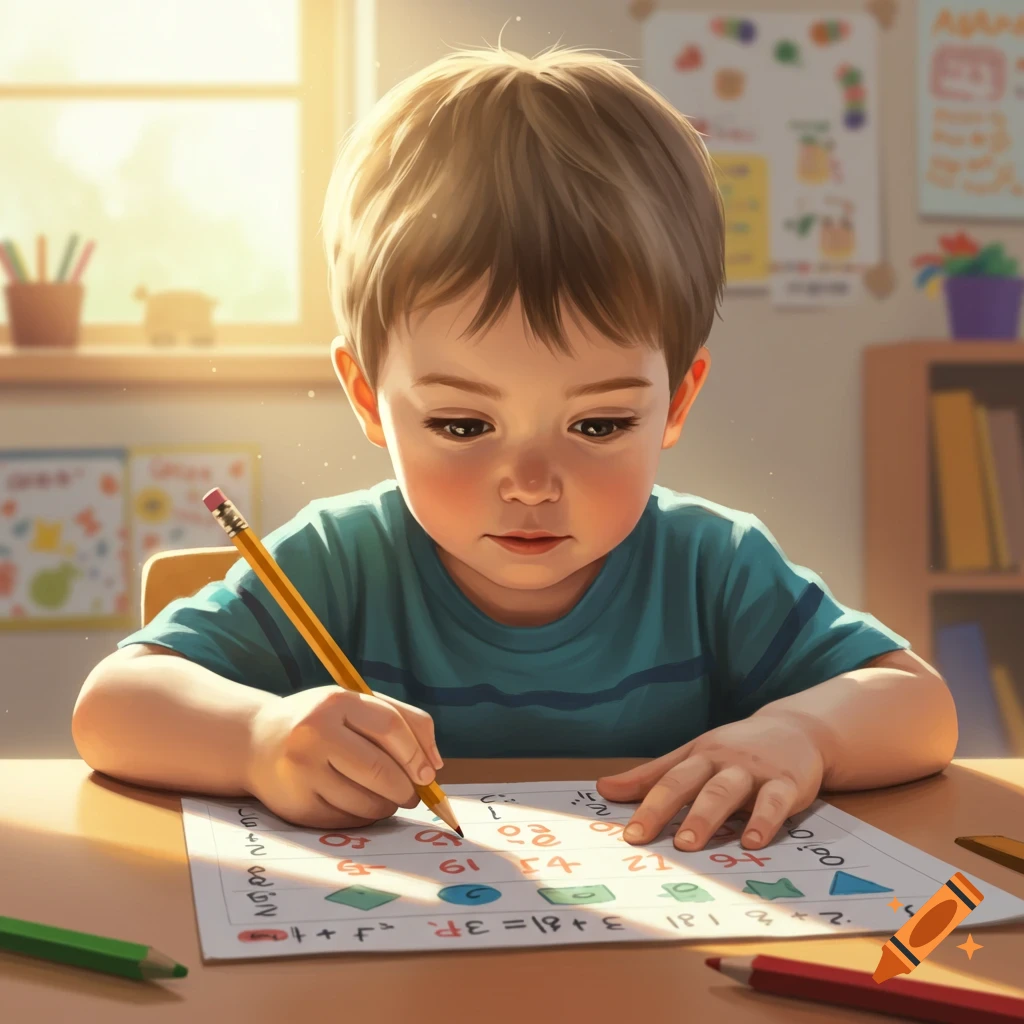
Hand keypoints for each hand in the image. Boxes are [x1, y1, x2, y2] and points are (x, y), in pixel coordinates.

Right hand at [245, 686, 442, 828]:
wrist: (257, 741)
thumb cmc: (321, 722)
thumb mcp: (355, 705)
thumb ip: (401, 721)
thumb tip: (435, 765)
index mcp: (335, 702)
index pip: (391, 727)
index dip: (417, 753)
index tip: (428, 773)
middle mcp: (314, 734)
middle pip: (380, 769)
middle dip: (407, 788)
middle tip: (413, 795)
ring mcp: (302, 772)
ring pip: (367, 801)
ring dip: (388, 806)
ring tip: (386, 798)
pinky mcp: (297, 805)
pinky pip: (348, 820)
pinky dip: (365, 817)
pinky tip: (360, 804)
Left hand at [595, 712, 825, 850]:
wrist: (797, 729)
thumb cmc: (736, 749)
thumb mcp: (693, 755)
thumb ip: (651, 775)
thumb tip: (604, 789)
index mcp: (698, 757)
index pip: (667, 780)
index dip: (646, 806)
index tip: (629, 835)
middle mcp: (723, 762)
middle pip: (692, 784)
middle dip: (668, 810)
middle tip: (647, 838)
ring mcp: (755, 772)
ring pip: (727, 792)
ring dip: (707, 816)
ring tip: (689, 843)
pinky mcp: (787, 783)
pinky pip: (775, 802)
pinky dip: (764, 821)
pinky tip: (753, 841)